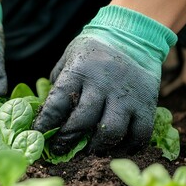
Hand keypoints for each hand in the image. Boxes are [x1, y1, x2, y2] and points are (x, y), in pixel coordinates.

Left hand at [33, 6, 176, 154]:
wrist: (132, 34)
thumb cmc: (93, 50)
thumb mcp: (69, 57)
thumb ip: (58, 84)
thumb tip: (47, 115)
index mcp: (79, 71)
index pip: (57, 104)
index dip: (45, 124)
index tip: (38, 135)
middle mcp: (103, 84)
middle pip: (83, 121)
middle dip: (68, 140)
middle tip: (60, 148)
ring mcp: (126, 95)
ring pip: (112, 131)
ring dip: (97, 147)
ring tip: (88, 151)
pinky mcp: (146, 104)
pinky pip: (140, 134)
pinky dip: (127, 148)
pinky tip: (116, 149)